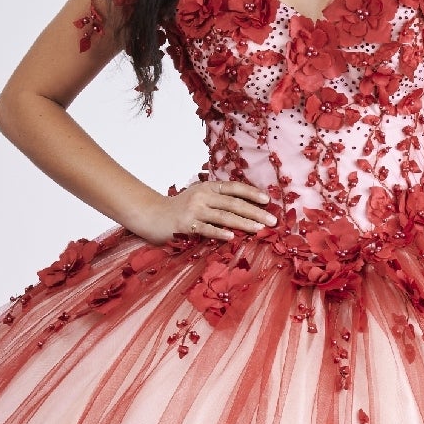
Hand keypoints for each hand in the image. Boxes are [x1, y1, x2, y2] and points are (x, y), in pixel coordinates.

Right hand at [131, 177, 273, 246]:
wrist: (152, 215)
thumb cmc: (179, 209)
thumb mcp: (199, 198)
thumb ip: (218, 200)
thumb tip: (246, 208)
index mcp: (208, 187)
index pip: (234, 188)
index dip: (252, 193)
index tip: (268, 200)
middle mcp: (202, 195)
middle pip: (233, 203)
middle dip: (255, 211)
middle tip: (272, 220)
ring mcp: (194, 210)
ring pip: (224, 216)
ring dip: (244, 222)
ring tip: (259, 228)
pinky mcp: (186, 224)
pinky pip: (206, 229)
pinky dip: (220, 232)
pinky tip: (232, 236)